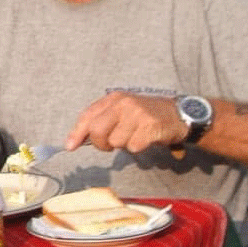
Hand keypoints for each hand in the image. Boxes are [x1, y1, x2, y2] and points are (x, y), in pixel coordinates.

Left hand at [65, 92, 187, 152]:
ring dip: (123, 145)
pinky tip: (146, 138)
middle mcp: (124, 103)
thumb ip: (101, 121)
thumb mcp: (122, 111)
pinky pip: (133, 147)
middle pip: (97, 132)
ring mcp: (137, 114)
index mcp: (114, 99)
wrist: (178, 114)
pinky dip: (137, 148)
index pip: (87, 116)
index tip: (69, 146)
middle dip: (102, 144)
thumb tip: (76, 140)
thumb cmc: (145, 116)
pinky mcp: (150, 127)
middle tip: (111, 145)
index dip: (76, 133)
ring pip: (115, 142)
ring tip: (135, 136)